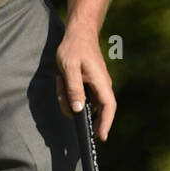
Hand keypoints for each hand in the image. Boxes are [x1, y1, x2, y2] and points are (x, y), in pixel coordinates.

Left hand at [55, 22, 115, 140]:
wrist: (79, 33)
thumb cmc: (74, 48)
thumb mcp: (69, 68)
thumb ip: (74, 89)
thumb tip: (79, 110)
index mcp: (101, 82)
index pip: (109, 107)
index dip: (106, 123)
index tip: (101, 137)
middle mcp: (102, 86)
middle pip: (92, 108)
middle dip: (75, 108)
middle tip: (62, 91)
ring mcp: (96, 86)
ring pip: (82, 103)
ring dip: (68, 97)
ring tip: (60, 80)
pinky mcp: (89, 85)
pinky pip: (78, 96)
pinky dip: (68, 92)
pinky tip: (61, 79)